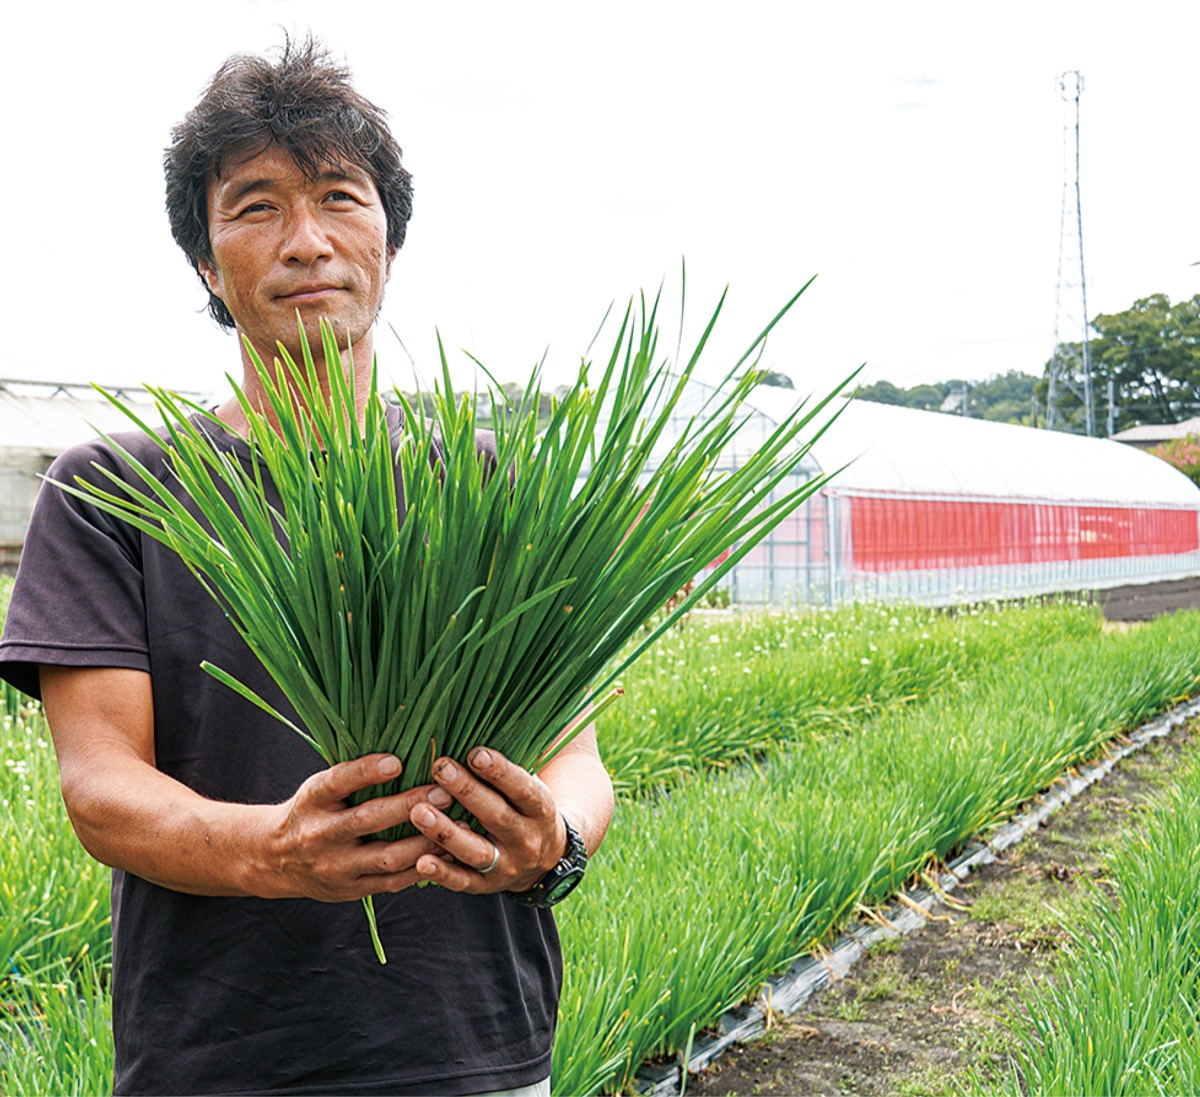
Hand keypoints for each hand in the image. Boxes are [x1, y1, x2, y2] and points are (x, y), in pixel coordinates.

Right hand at [263, 753, 442, 901]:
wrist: (275, 859)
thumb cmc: (312, 811)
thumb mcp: (320, 787)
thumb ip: (353, 775)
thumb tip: (405, 748)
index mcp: (313, 800)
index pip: (337, 782)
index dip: (366, 771)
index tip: (397, 761)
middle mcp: (321, 834)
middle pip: (367, 820)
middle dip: (409, 806)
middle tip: (445, 793)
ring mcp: (336, 867)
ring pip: (386, 858)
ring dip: (424, 841)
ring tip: (456, 825)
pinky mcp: (350, 890)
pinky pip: (392, 883)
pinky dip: (422, 868)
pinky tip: (447, 854)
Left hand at [408, 747, 567, 894]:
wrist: (547, 858)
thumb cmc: (526, 807)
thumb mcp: (530, 786)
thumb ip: (505, 768)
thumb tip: (475, 729)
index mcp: (542, 810)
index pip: (523, 789)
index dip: (501, 772)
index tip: (476, 752)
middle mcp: (527, 840)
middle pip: (497, 817)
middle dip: (468, 792)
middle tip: (440, 768)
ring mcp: (507, 866)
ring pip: (476, 851)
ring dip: (446, 832)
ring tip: (419, 812)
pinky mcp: (486, 886)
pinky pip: (463, 881)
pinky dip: (443, 873)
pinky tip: (421, 860)